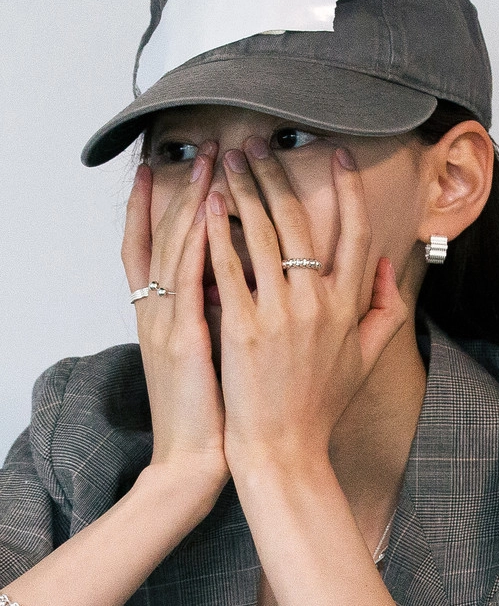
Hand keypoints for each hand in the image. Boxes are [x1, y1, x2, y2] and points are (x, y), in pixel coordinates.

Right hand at [122, 147, 229, 493]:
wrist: (195, 458)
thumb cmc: (210, 403)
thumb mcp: (204, 347)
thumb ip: (213, 304)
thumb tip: (236, 267)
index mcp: (164, 310)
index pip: (153, 244)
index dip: (156, 204)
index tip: (167, 167)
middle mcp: (158, 307)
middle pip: (164, 234)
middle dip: (182, 187)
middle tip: (204, 149)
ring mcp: (167, 320)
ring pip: (175, 244)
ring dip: (191, 199)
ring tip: (208, 162)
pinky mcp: (184, 337)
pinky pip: (188, 278)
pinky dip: (196, 240)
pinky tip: (209, 210)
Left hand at [204, 142, 408, 472]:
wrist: (284, 450)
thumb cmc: (322, 404)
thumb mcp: (366, 357)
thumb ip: (385, 309)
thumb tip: (387, 266)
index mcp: (348, 304)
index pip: (355, 231)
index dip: (347, 188)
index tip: (336, 155)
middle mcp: (317, 301)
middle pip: (298, 220)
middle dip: (277, 175)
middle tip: (258, 144)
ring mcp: (279, 313)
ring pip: (261, 234)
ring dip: (244, 190)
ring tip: (229, 161)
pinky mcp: (242, 327)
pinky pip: (229, 268)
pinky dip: (218, 234)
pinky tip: (209, 205)